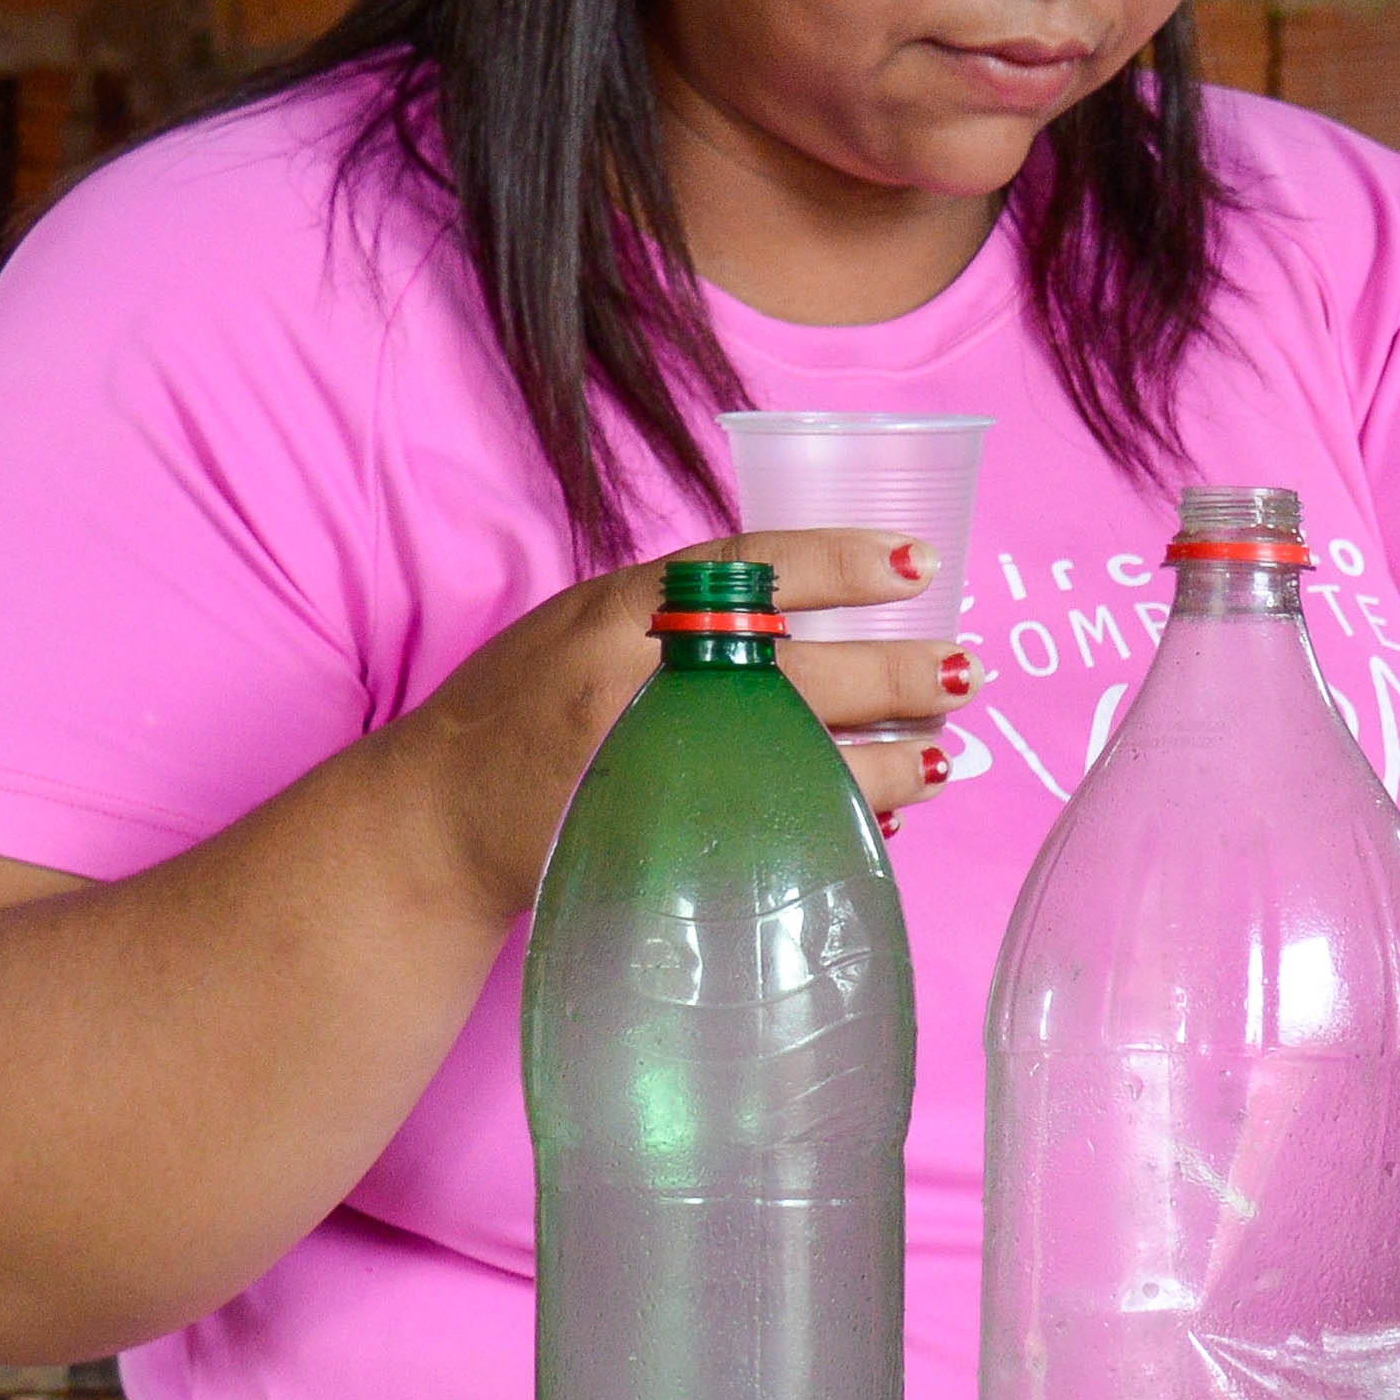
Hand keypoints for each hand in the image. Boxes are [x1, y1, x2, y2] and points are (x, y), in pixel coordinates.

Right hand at [394, 525, 978, 914]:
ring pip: (796, 756)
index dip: (839, 562)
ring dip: (885, 760)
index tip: (919, 565)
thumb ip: (683, 618)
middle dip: (892, 674)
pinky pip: (768, 827)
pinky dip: (832, 819)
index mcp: (618, 609)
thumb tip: (821, 611)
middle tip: (966, 672)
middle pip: (791, 669)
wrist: (433, 824)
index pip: (745, 566)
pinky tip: (884, 818)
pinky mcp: (651, 837)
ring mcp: (641, 762)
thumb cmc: (525, 714)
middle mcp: (630, 676)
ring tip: (945, 755)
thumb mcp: (588, 629)